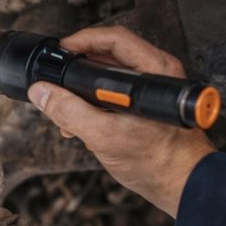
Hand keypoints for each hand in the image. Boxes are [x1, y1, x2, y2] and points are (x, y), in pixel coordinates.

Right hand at [26, 25, 214, 216]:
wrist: (183, 185)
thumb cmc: (159, 162)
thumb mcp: (104, 136)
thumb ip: (69, 111)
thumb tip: (42, 92)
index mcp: (154, 71)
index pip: (113, 39)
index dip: (81, 42)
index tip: (60, 52)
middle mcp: (156, 74)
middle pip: (107, 57)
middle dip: (78, 71)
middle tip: (58, 81)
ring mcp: (151, 90)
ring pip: (108, 77)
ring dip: (83, 92)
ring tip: (65, 111)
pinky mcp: (146, 106)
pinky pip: (114, 94)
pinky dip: (94, 105)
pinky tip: (81, 125)